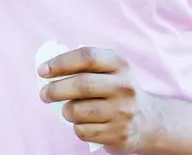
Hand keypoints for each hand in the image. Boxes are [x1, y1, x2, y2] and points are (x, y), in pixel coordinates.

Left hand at [39, 47, 164, 153]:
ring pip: (78, 111)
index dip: (61, 62)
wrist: (148, 121)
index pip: (87, 57)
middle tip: (43, 93)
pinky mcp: (118, 134)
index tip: (43, 70)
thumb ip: (84, 67)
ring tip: (69, 109)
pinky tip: (85, 123)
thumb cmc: (117, 91)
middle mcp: (124, 87)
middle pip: (81, 85)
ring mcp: (123, 112)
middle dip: (55, 89)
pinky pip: (83, 131)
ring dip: (66, 111)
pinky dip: (77, 127)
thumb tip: (48, 71)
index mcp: (120, 64)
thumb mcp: (110, 71)